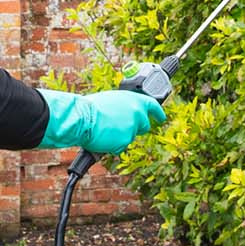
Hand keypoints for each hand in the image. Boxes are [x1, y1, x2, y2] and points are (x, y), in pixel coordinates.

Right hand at [38, 88, 167, 154]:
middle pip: (144, 126)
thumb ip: (124, 106)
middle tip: (123, 128)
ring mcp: (133, 128)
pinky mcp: (126, 141)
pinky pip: (120, 145)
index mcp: (134, 99)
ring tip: (104, 129)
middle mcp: (137, 113)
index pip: (153, 105)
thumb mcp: (112, 100)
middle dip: (136, 128)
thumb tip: (125, 113)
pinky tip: (103, 137)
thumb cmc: (91, 107)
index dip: (158, 113)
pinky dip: (113, 144)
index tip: (161, 118)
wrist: (82, 117)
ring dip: (119, 135)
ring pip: (130, 136)